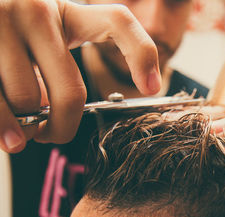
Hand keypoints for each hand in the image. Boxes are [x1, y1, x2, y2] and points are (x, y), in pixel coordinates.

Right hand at [0, 0, 160, 152]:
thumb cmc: (13, 32)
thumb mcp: (46, 33)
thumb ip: (61, 66)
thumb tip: (55, 116)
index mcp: (65, 10)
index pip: (118, 22)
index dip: (141, 54)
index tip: (152, 87)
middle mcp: (36, 9)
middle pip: (71, 93)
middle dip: (64, 126)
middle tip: (55, 134)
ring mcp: (1, 21)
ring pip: (29, 101)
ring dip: (28, 125)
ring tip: (25, 126)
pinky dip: (5, 127)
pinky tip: (11, 139)